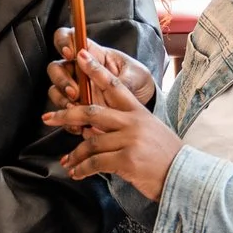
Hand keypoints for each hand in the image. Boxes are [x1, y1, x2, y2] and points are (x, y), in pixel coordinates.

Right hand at [47, 29, 153, 115]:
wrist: (143, 104)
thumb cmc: (137, 81)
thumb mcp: (134, 75)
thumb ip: (117, 78)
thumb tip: (106, 80)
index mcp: (92, 53)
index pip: (68, 38)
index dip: (63, 43)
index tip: (70, 54)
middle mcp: (79, 70)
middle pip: (56, 68)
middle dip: (61, 80)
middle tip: (75, 91)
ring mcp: (76, 88)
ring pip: (55, 90)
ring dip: (62, 99)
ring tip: (76, 108)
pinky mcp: (77, 108)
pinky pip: (63, 113)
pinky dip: (67, 119)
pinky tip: (79, 124)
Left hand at [48, 52, 182, 199]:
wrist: (185, 175)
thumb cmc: (165, 156)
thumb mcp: (148, 132)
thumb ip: (122, 128)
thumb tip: (93, 132)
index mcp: (138, 112)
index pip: (113, 86)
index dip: (95, 70)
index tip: (80, 56)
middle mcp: (133, 122)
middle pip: (91, 112)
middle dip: (66, 114)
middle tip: (48, 117)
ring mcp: (130, 140)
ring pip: (90, 142)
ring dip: (75, 154)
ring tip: (66, 162)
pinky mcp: (127, 160)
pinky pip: (96, 162)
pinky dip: (82, 169)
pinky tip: (76, 173)